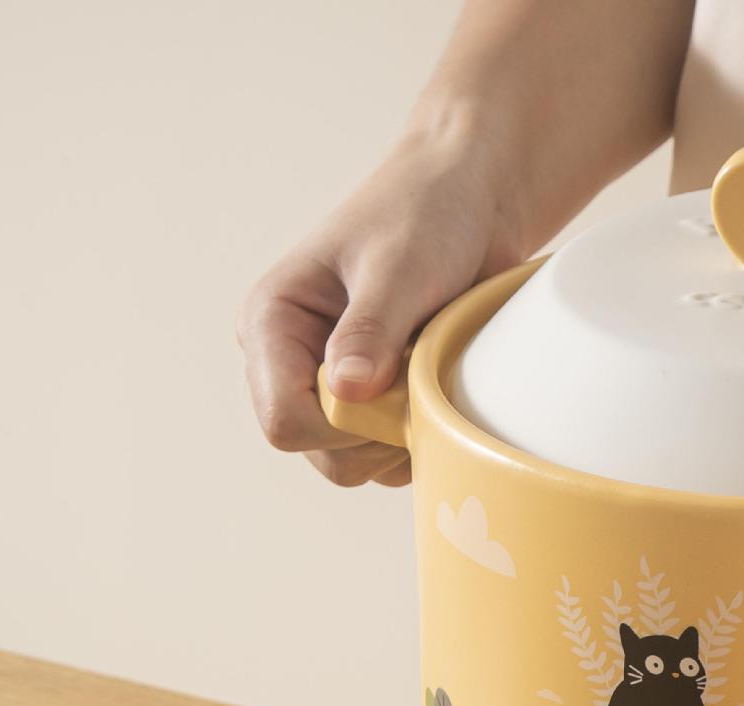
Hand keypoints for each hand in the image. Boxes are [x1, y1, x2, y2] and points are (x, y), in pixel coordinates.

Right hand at [237, 108, 523, 487]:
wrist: (471, 200)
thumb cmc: (425, 214)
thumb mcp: (399, 267)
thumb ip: (371, 329)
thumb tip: (346, 393)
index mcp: (272, 324)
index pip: (284, 421)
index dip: (343, 425)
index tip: (393, 384)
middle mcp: (290, 365)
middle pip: (323, 456)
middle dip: (380, 432)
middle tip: (420, 373)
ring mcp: (331, 391)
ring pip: (357, 466)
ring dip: (404, 434)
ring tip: (430, 369)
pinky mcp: (370, 406)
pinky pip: (389, 461)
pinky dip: (420, 438)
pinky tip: (438, 387)